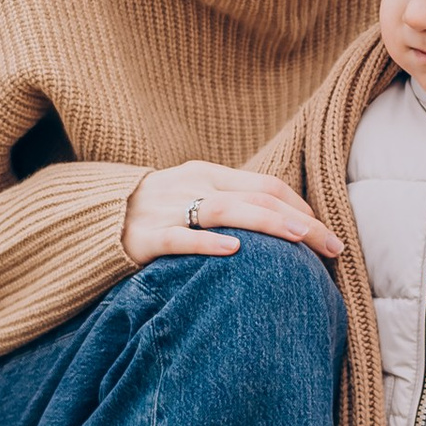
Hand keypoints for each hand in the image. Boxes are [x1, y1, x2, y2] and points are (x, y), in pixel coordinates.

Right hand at [121, 162, 343, 266]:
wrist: (91, 217)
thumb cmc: (155, 211)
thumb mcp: (193, 197)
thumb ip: (232, 205)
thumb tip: (284, 225)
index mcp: (209, 174)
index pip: (268, 185)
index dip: (303, 207)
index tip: (328, 233)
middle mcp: (192, 185)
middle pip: (258, 198)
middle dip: (301, 222)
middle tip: (334, 247)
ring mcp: (168, 209)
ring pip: (226, 211)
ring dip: (269, 224)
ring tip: (301, 240)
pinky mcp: (143, 237)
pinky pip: (179, 239)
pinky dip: (207, 243)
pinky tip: (234, 251)